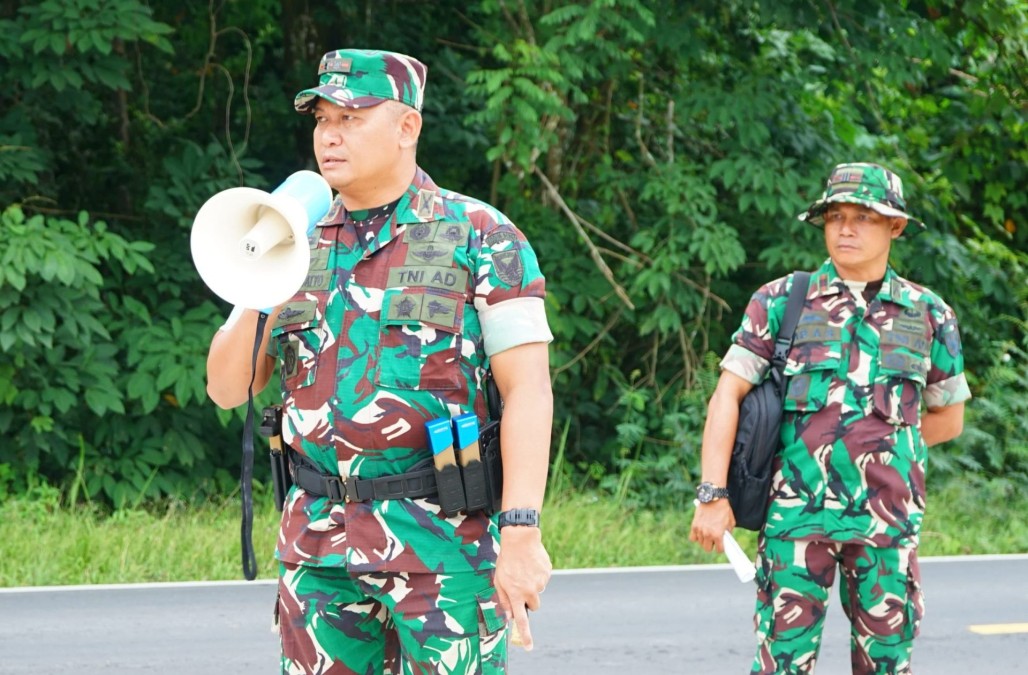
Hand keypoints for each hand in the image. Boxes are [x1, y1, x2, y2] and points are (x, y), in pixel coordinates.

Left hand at [493, 526, 550, 650]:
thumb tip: (509, 616)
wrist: (520, 538)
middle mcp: (530, 591)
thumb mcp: (499, 580)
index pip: (521, 619)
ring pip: (539, 591)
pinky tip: (531, 564)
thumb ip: (504, 599)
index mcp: (515, 594)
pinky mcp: (547, 573)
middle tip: (521, 586)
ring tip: (524, 570)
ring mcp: (540, 582)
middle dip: (529, 600)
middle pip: (534, 606)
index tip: (529, 647)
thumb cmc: (506, 560)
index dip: (525, 635)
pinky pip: (543, 579)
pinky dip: (538, 574)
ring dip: (533, 585)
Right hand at [689, 499, 734, 552]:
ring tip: (708, 533)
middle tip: (714, 539)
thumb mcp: (730, 522)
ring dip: (704, 540)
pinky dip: (696, 536)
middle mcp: (708, 534)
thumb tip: (726, 539)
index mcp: (718, 534)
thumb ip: (728, 533)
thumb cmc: (723, 509)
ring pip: (700, 543)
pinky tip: (700, 532)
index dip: (721, 547)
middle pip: (708, 549)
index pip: (719, 550)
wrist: (713, 498)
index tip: (721, 545)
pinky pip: (692, 538)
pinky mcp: (694, 525)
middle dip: (712, 545)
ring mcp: (700, 530)